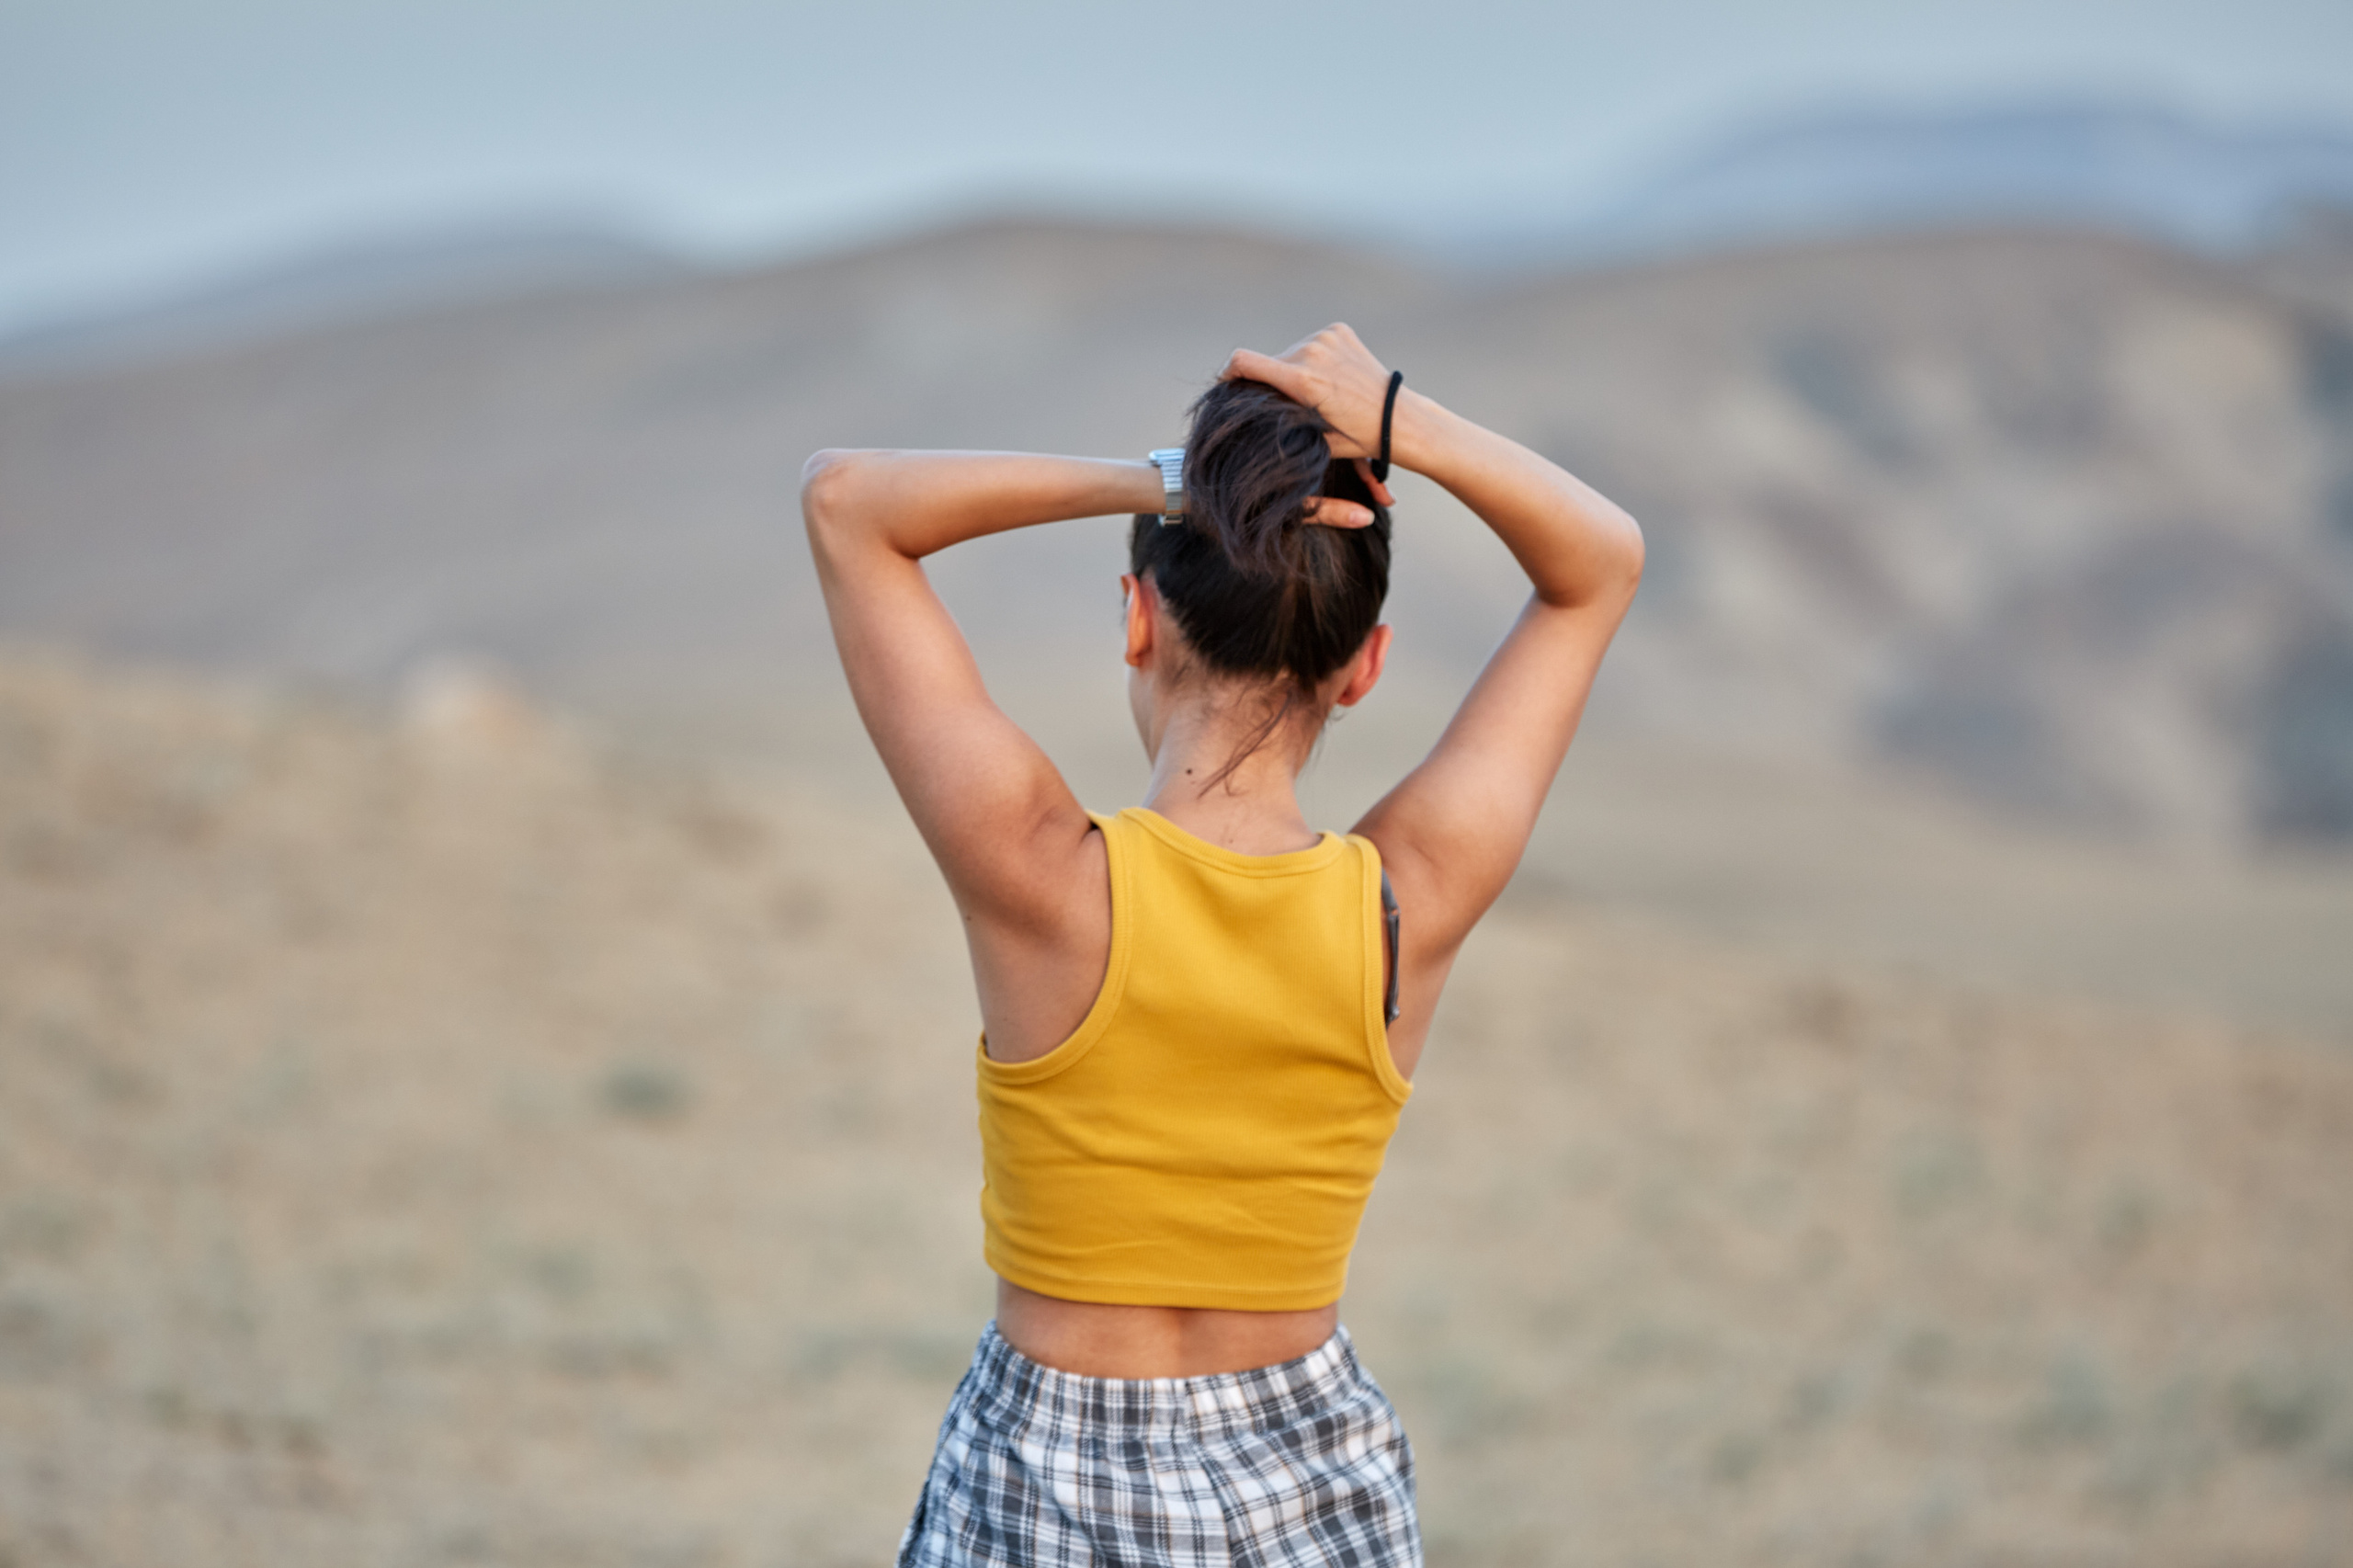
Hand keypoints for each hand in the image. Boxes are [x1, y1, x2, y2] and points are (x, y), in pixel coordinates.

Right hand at [1219, 324, 1398, 508]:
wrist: (1402, 419)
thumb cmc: (1359, 438)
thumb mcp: (1314, 439)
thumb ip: (1279, 419)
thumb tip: (1249, 414)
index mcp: (1303, 380)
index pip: (1243, 362)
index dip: (1227, 374)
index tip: (1226, 386)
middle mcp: (1311, 352)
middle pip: (1269, 362)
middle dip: (1272, 382)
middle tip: (1290, 406)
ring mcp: (1326, 337)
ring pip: (1290, 353)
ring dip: (1293, 371)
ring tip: (1318, 395)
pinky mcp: (1338, 330)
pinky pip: (1310, 344)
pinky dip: (1312, 359)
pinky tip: (1332, 378)